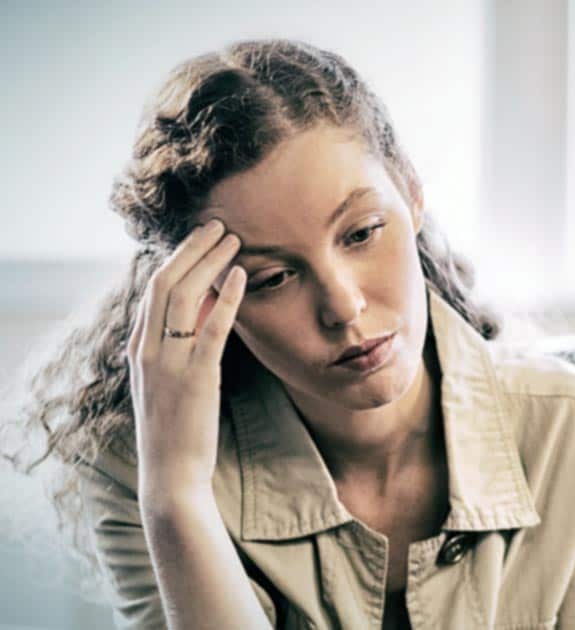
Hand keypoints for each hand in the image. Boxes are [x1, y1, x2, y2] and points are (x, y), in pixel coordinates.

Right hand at [126, 220, 244, 495]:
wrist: (171, 473)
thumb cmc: (176, 429)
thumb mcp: (169, 382)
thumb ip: (180, 347)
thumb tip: (206, 310)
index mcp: (139, 349)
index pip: (152, 290)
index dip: (176, 257)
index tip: (199, 237)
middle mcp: (148, 349)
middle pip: (164, 282)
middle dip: (191, 248)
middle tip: (217, 225)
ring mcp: (169, 362)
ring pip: (184, 296)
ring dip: (210, 262)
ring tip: (233, 239)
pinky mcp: (196, 377)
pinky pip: (211, 328)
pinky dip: (226, 297)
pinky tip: (241, 276)